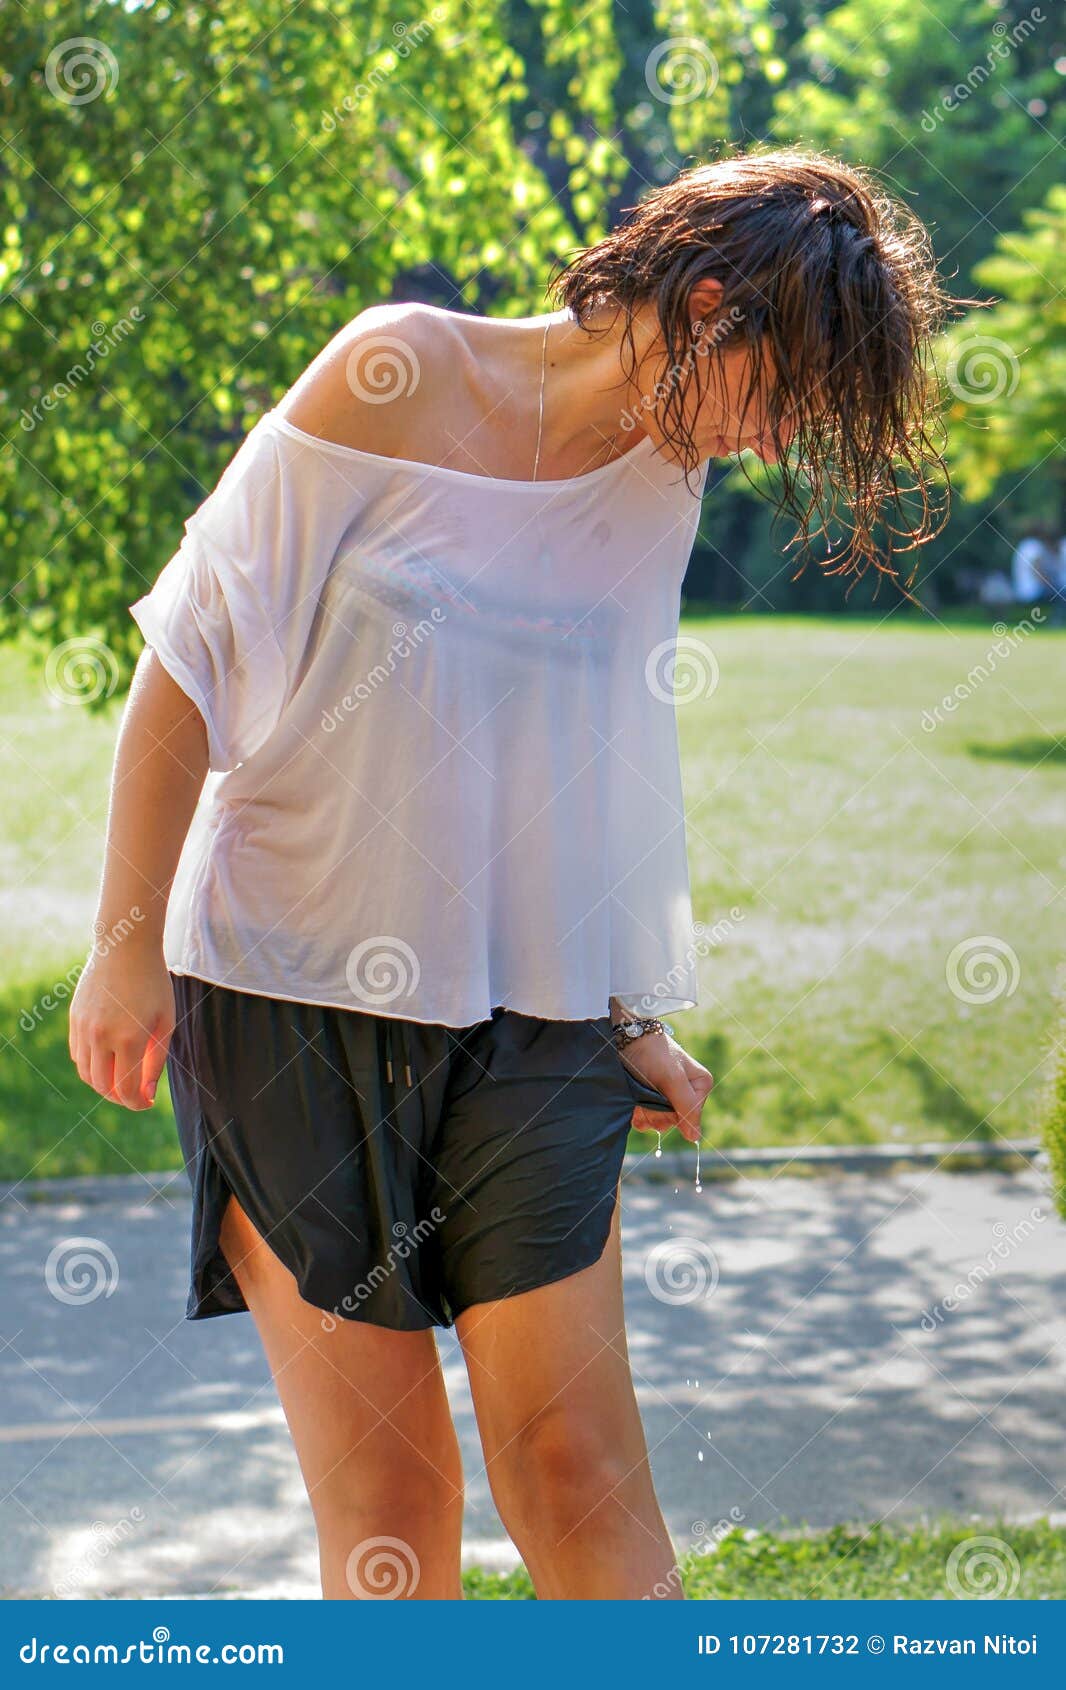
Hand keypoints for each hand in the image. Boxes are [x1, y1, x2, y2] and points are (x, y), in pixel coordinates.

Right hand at [69, 935, 174, 1109]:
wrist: (125, 947)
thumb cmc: (153, 983)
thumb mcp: (165, 1022)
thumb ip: (156, 1062)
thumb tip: (146, 1095)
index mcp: (129, 1039)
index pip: (125, 1090)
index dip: (137, 1104)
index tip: (148, 1102)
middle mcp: (101, 1037)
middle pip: (103, 1087)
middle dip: (121, 1098)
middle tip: (136, 1093)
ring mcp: (84, 1028)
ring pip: (86, 1074)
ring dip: (103, 1084)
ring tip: (122, 1079)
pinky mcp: (74, 1020)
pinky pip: (77, 1055)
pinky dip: (91, 1066)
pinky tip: (107, 1060)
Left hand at [619, 1029, 712, 1143]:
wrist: (626, 1039)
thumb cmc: (653, 1054)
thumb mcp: (673, 1078)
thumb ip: (686, 1107)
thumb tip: (695, 1138)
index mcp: (700, 1086)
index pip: (689, 1117)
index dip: (673, 1110)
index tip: (662, 1093)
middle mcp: (686, 1095)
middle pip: (672, 1122)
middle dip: (656, 1111)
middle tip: (648, 1091)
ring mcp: (667, 1100)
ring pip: (657, 1124)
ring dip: (645, 1113)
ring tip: (639, 1094)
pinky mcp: (649, 1102)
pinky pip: (645, 1123)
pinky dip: (637, 1115)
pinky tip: (633, 1103)